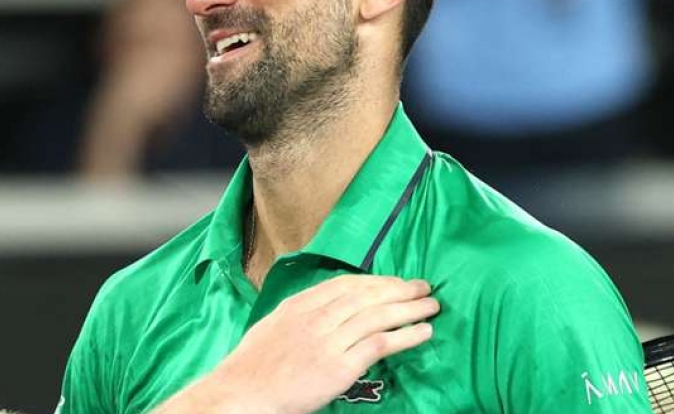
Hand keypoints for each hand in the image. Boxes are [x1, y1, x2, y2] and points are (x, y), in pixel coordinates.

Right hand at [153, 275, 437, 413]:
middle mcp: (316, 317)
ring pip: (377, 315)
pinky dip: (405, 336)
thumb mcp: (272, 326)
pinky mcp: (339, 367)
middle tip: (422, 286)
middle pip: (366, 295)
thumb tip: (321, 309)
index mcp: (299, 305)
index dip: (374, 281)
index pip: (344, 285)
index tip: (394, 281)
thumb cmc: (252, 367)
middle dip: (398, 288)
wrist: (243, 392)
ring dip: (409, 309)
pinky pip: (380, 345)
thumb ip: (298, 316)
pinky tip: (423, 332)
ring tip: (430, 305)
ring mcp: (328, 341)